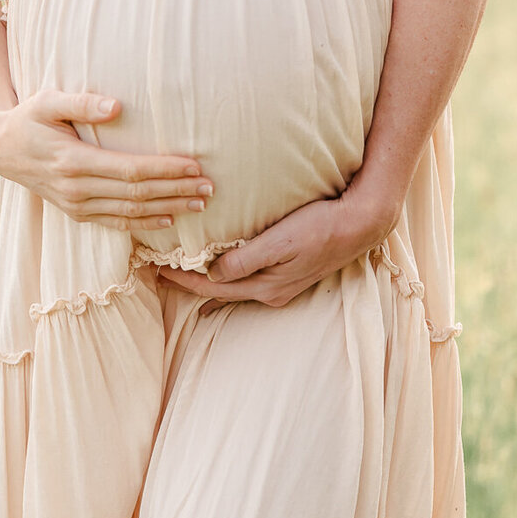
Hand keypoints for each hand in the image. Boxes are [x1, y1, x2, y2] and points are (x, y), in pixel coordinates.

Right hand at [0, 89, 213, 232]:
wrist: (0, 149)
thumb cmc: (28, 118)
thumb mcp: (47, 101)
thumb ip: (81, 102)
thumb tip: (117, 106)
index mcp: (73, 162)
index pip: (130, 171)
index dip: (164, 171)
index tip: (194, 166)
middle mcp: (77, 190)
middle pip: (137, 195)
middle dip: (176, 192)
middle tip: (209, 188)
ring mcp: (76, 206)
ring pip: (131, 213)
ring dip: (168, 209)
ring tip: (199, 204)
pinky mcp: (77, 213)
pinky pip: (116, 223)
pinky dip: (145, 224)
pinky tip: (169, 220)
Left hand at [160, 183, 396, 309]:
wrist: (360, 225)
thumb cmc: (320, 227)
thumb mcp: (280, 242)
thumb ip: (245, 260)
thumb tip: (211, 274)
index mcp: (266, 287)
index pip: (213, 287)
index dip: (183, 281)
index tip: (156, 271)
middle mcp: (272, 293)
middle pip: (220, 292)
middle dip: (189, 284)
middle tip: (158, 274)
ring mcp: (282, 286)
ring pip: (234, 289)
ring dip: (207, 283)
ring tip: (182, 277)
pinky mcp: (290, 275)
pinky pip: (249, 282)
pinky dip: (228, 280)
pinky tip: (223, 278)